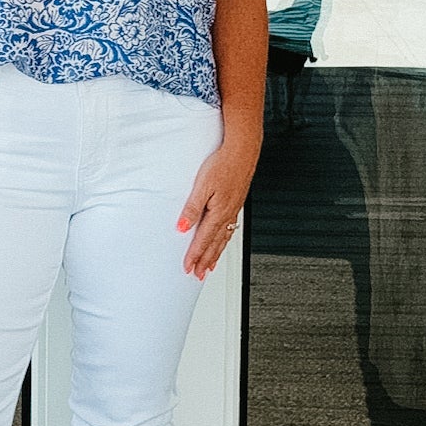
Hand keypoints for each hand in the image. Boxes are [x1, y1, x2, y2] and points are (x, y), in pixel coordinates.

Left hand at [177, 139, 257, 278]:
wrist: (242, 151)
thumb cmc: (223, 164)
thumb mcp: (202, 186)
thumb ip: (192, 208)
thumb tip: (183, 227)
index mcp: (218, 213)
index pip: (203, 240)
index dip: (195, 256)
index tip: (188, 268)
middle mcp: (228, 215)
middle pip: (215, 245)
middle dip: (206, 261)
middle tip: (198, 275)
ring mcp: (234, 210)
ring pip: (224, 239)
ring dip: (216, 254)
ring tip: (210, 266)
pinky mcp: (236, 203)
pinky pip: (230, 229)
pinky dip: (225, 241)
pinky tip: (222, 242)